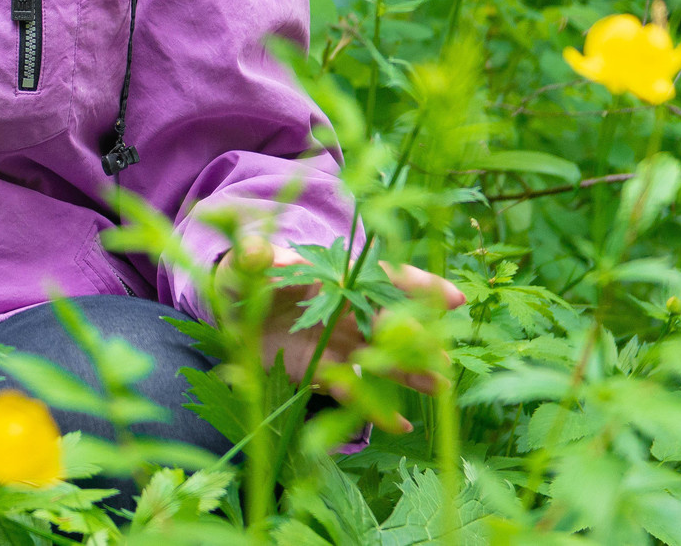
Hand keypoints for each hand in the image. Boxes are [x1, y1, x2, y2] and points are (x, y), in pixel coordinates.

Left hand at [229, 241, 465, 431]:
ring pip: (381, 357)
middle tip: (442, 358)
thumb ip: (255, 257)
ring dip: (410, 372)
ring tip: (441, 388)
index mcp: (335, 278)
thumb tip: (261, 255)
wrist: (228, 311)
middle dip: (417, 339)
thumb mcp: (245, 263)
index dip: (418, 287)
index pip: (382, 278)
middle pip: (389, 323)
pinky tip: (401, 424)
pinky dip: (376, 407)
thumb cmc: (243, 276)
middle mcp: (344, 311)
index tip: (452, 299)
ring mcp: (337, 342)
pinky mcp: (322, 371)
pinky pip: (354, 390)